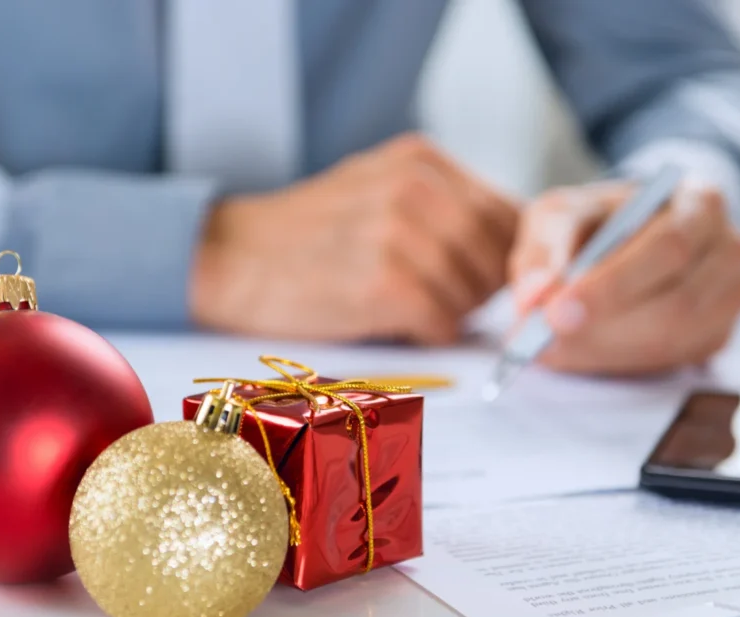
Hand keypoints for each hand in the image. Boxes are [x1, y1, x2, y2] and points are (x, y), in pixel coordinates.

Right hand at [189, 134, 518, 343]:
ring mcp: (398, 233)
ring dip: (455, 314)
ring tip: (415, 312)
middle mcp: (415, 187)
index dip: (507, 258)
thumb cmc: (307, 235)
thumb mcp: (376, 190)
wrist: (230, 258)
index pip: (509, 214)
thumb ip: (440, 206)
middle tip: (449, 303)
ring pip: (473, 292)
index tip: (484, 281)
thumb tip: (507, 252)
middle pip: (498, 255)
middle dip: (484, 290)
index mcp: (420, 160)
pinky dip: (430, 333)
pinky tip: (402, 326)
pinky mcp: (382, 282)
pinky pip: (442, 321)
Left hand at [508, 180, 739, 373]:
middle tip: (544, 341)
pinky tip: (580, 352)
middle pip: (677, 303)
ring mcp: (729, 297)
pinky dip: (618, 363)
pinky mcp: (716, 335)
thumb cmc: (594, 223)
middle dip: (603, 328)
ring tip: (551, 346)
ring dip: (605, 351)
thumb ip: (542, 251)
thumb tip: (535, 297)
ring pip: (674, 340)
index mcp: (698, 203)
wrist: (624, 239)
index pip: (669, 247)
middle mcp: (728, 250)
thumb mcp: (558, 217)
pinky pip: (672, 362)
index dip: (612, 285)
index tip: (557, 311)